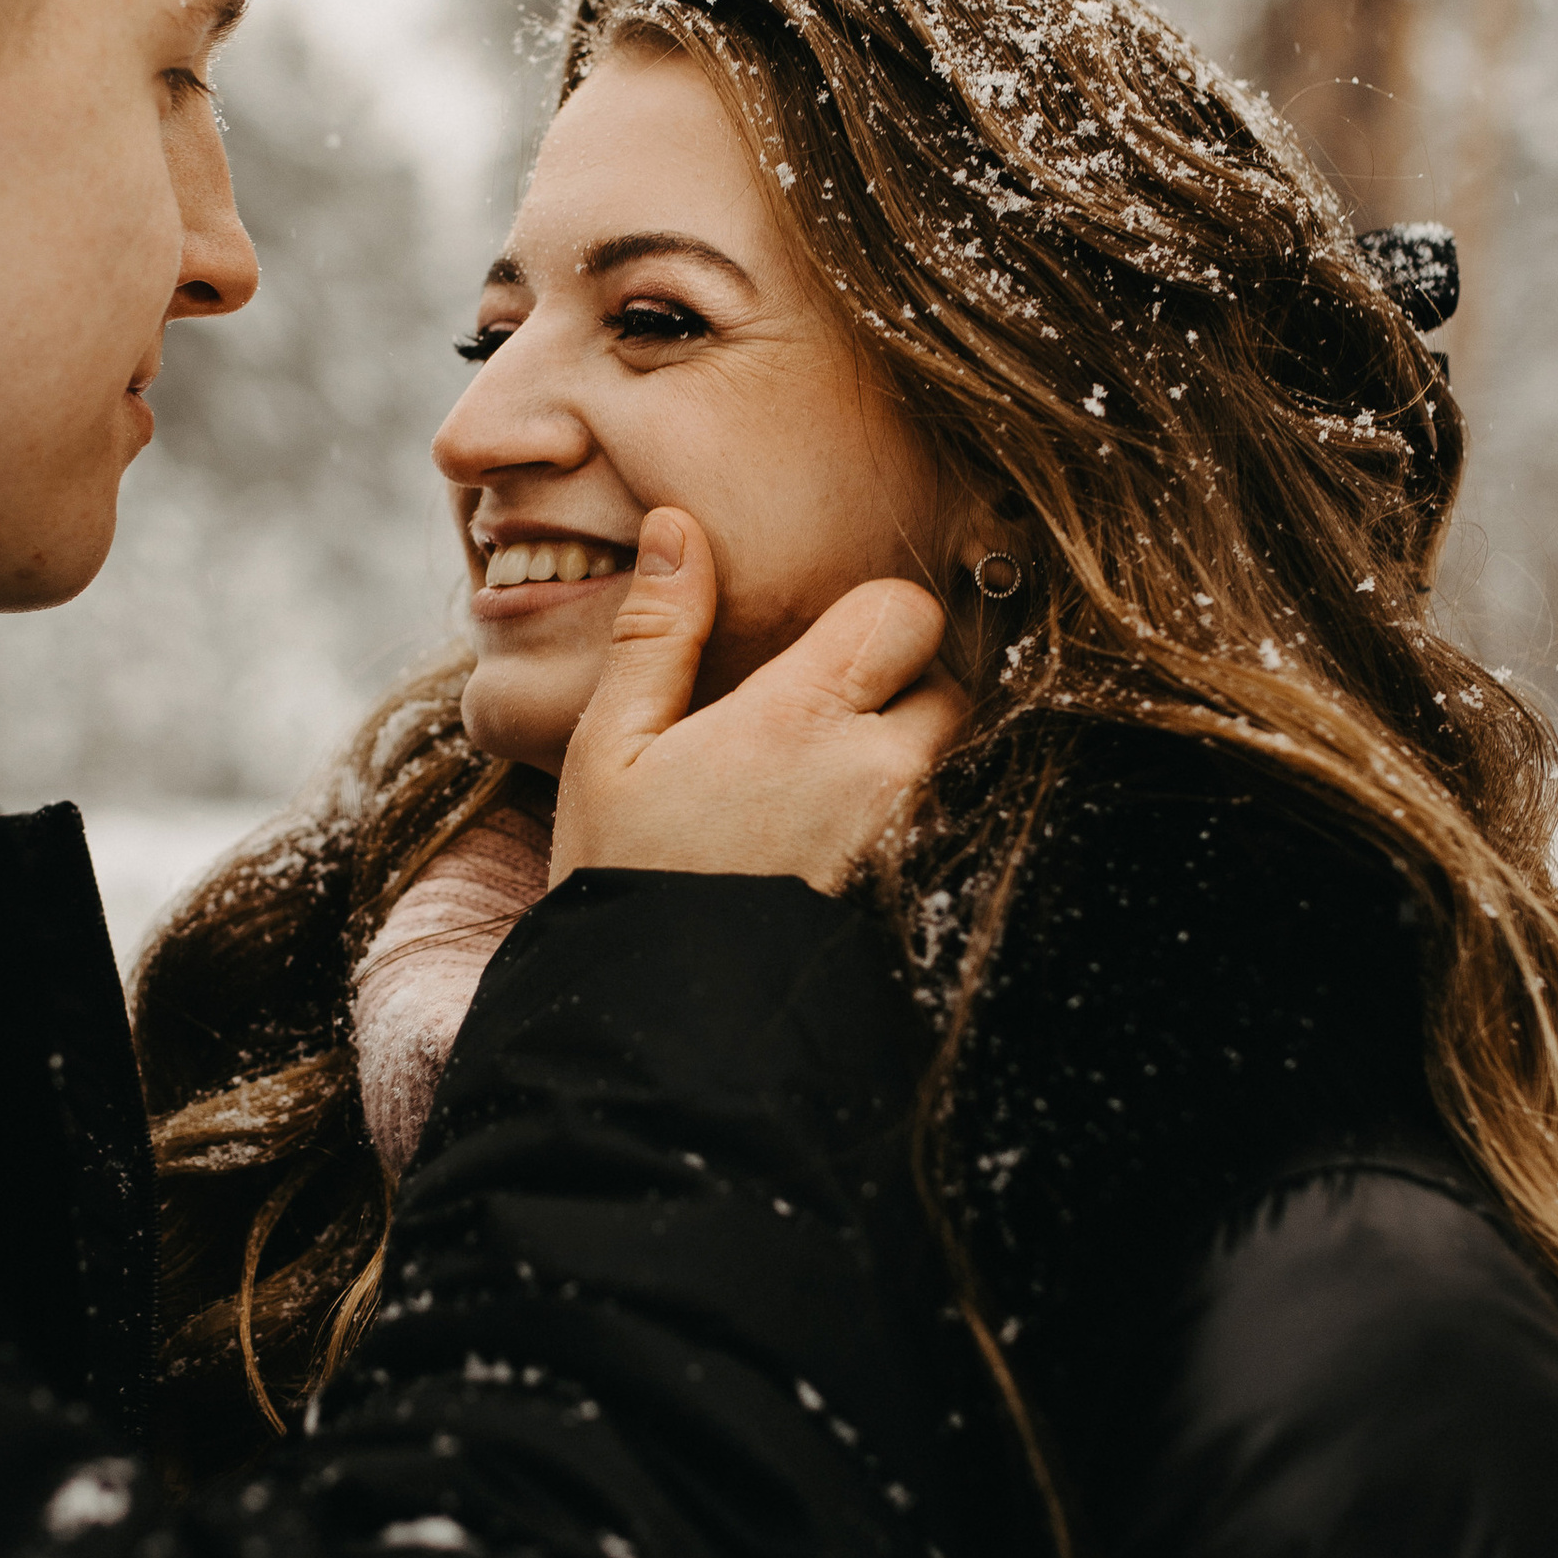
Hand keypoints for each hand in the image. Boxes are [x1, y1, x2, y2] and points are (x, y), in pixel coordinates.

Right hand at [551, 509, 964, 894]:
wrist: (665, 1029)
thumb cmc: (625, 883)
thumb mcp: (609, 751)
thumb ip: (655, 634)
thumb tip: (680, 527)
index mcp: (803, 717)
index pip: (907, 611)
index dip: (873, 618)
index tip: (823, 648)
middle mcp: (878, 772)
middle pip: (949, 683)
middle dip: (901, 690)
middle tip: (822, 723)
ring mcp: (904, 839)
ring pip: (946, 759)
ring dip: (902, 759)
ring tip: (820, 790)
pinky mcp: (913, 894)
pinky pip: (938, 827)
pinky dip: (900, 821)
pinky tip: (831, 846)